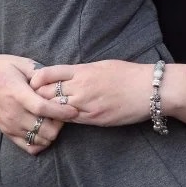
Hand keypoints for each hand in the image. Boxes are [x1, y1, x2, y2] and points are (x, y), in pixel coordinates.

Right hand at [0, 53, 75, 154]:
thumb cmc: (1, 68)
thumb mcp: (21, 63)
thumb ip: (41, 73)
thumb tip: (58, 81)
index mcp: (17, 93)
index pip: (42, 108)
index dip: (61, 112)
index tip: (74, 111)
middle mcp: (12, 112)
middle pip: (43, 129)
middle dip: (59, 123)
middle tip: (64, 113)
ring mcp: (8, 125)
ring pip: (38, 140)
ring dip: (51, 132)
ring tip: (54, 120)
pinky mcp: (6, 132)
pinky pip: (27, 147)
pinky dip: (40, 142)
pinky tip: (44, 130)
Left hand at [31, 60, 152, 127]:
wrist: (151, 89)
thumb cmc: (130, 74)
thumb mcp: (104, 65)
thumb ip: (83, 71)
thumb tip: (69, 76)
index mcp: (83, 70)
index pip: (48, 74)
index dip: (36, 80)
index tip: (34, 84)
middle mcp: (82, 87)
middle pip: (47, 93)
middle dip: (39, 97)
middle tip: (35, 101)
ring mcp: (87, 104)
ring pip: (56, 110)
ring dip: (50, 111)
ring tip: (46, 113)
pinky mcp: (95, 118)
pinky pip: (72, 120)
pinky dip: (65, 119)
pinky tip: (62, 119)